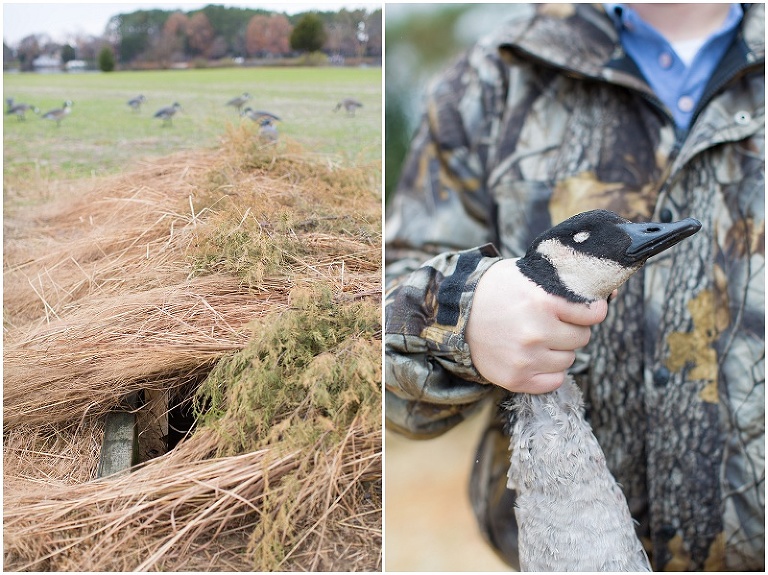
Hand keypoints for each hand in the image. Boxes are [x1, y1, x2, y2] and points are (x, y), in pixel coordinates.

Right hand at [465, 258, 610, 393]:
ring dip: (559, 350)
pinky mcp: (516, 379)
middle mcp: (536, 331)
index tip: (587, 310)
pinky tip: (535, 356)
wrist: (456, 315)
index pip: (593, 314)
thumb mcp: (527, 273)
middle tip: (554, 323)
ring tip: (538, 338)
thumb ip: (562, 282)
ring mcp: (526, 358)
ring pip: (569, 360)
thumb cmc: (496, 290)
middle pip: (582, 338)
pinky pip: (555, 381)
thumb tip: (607, 291)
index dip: (592, 311)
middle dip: (572, 330)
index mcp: (542, 301)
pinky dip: (549, 371)